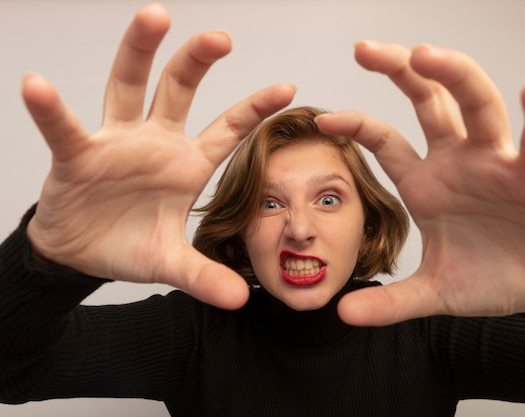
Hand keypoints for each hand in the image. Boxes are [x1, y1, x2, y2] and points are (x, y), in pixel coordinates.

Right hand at [23, 4, 294, 308]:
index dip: (255, 108)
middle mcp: (155, 142)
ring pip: (128, 86)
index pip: (227, 129)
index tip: (288, 88)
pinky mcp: (77, 155)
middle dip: (198, 61)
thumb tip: (242, 299)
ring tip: (155, 16)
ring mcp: (116, 142)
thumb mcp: (171, 263)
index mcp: (186, 164)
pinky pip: (64, 128)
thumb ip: (204, 276)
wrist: (80, 255)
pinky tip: (37, 85)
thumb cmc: (128, 245)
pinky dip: (50, 110)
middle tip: (222, 36)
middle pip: (179, 89)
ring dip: (139, 52)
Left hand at [316, 41, 524, 324]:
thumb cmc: (493, 277)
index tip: (323, 118)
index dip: (356, 125)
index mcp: (428, 183)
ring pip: (476, 106)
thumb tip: (342, 314)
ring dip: (454, 76)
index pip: (385, 141)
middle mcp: (459, 162)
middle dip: (398, 72)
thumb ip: (390, 303)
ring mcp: (498, 163)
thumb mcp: (432, 293)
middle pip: (428, 102)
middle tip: (365, 49)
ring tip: (425, 54)